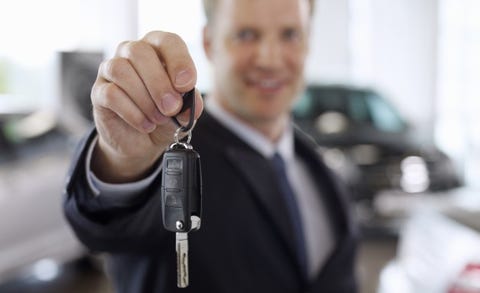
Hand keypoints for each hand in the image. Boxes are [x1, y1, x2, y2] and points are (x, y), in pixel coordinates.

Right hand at [90, 31, 202, 182]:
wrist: (142, 141)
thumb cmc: (165, 117)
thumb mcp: (184, 113)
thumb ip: (190, 105)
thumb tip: (192, 105)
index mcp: (158, 50)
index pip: (167, 41)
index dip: (179, 61)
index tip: (187, 85)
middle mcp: (131, 52)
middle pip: (140, 52)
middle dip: (159, 83)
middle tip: (172, 108)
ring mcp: (111, 70)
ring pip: (121, 71)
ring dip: (144, 99)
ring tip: (159, 119)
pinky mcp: (98, 92)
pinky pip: (111, 94)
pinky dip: (132, 113)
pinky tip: (146, 125)